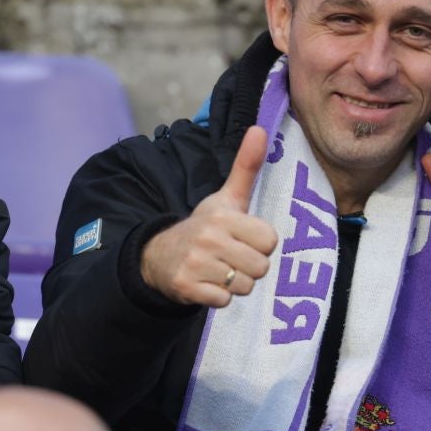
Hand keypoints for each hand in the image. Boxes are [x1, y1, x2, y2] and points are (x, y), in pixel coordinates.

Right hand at [140, 125, 280, 306]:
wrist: (160, 256)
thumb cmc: (204, 227)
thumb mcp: (226, 197)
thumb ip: (246, 166)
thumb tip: (260, 128)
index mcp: (223, 215)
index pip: (270, 241)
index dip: (260, 244)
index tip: (242, 239)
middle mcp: (209, 238)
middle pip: (261, 267)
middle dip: (249, 267)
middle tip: (230, 258)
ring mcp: (196, 264)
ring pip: (244, 286)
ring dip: (235, 283)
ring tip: (219, 270)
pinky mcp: (186, 287)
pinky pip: (224, 301)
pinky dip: (218, 297)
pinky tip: (207, 283)